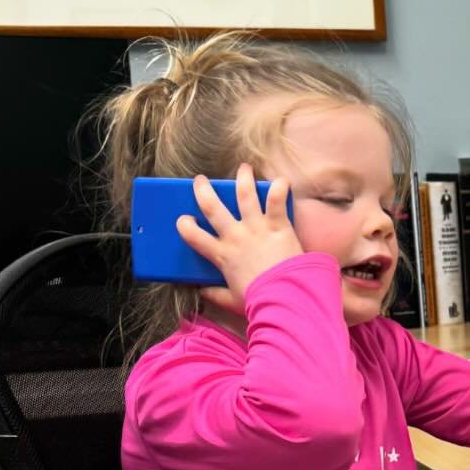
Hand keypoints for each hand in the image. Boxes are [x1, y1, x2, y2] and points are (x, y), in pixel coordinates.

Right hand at [176, 164, 302, 316]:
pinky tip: (281, 179)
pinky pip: (277, 201)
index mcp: (222, 255)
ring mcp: (256, 228)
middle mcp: (236, 237)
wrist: (286, 296)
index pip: (194, 237)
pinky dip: (280, 188)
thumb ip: (215, 294)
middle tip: (200, 180)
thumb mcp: (232, 301)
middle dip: (204, 191)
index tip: (183, 219)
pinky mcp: (278, 225)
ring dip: (242, 180)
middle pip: (213, 208)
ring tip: (243, 168)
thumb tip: (202, 292)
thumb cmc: (260, 300)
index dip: (185, 226)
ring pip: (245, 196)